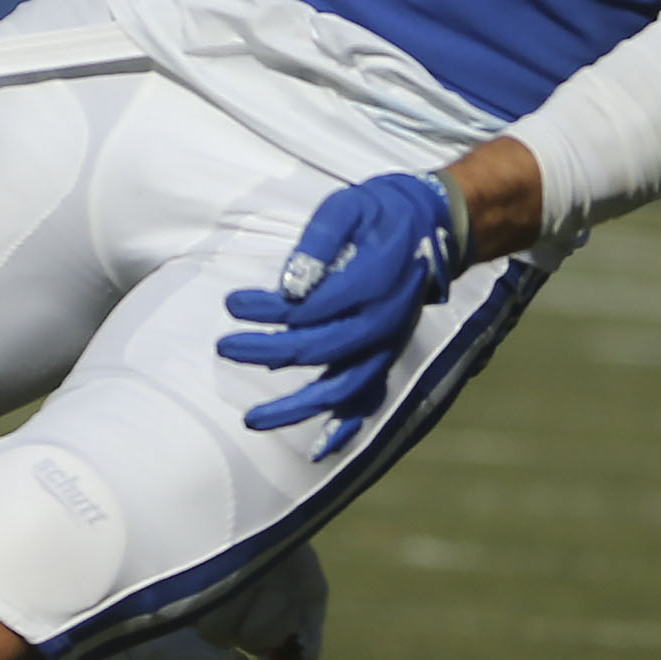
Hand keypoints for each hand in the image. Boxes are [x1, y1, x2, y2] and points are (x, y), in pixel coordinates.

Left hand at [219, 173, 466, 456]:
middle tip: (224, 347)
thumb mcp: (347, 207)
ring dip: (295, 409)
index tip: (231, 302)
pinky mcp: (386, 356)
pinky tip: (317, 451)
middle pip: (318, 351)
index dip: (266, 310)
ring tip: (251, 420)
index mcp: (373, 284)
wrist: (435, 226)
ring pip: (341, 391)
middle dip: (266, 351)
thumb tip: (290, 287)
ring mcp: (387, 346)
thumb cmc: (382, 212)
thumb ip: (319, 242)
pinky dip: (344, 428)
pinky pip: (369, 401)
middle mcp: (383, 323)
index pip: (310, 308)